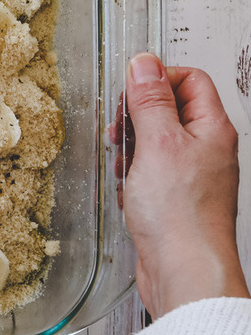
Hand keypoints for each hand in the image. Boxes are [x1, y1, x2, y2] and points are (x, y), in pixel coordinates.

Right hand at [115, 53, 248, 319]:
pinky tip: (125, 186)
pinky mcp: (177, 197)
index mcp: (213, 128)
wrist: (185, 271)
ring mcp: (193, 174)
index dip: (158, 79)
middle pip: (171, 108)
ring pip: (157, 141)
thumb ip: (150, 101)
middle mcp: (208, 148)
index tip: (129, 93)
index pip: (190, 79)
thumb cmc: (180, 215)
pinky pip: (151, 171)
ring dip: (132, 146)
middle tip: (121, 130)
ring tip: (122, 162)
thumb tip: (144, 63)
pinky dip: (133, 173)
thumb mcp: (157, 144)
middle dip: (138, 115)